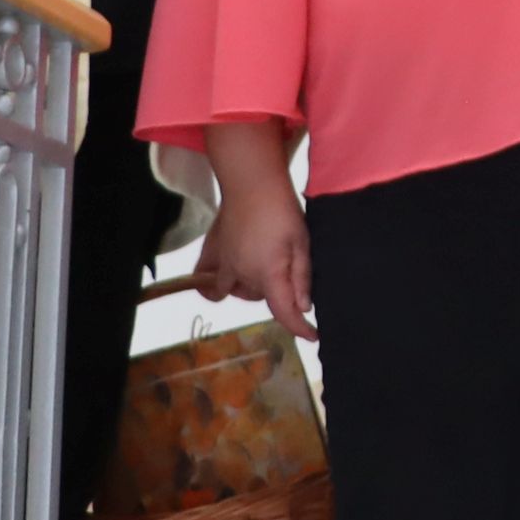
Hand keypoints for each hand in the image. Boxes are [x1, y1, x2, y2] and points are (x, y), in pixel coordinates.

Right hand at [200, 176, 313, 340]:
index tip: (313, 336)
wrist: (251, 183)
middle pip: (261, 299)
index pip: (283, 313)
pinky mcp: (212, 252)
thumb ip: (301, 277)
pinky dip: (216, 283)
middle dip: (277, 292)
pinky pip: (207, 279)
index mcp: (267, 274)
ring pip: (237, 291)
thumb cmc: (282, 210)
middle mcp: (241, 275)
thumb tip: (303, 308)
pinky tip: (229, 274)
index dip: (299, 328)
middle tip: (289, 268)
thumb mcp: (302, 243)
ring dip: (252, 287)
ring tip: (266, 265)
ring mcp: (223, 265)